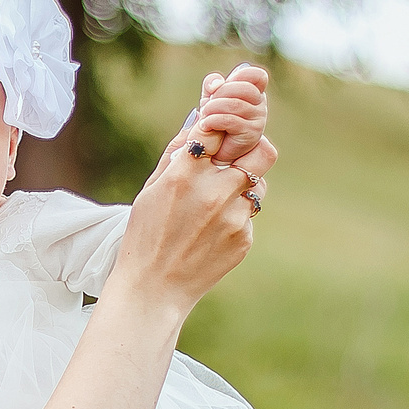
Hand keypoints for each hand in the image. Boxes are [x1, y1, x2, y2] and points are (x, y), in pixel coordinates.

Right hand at [103, 109, 274, 318]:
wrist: (154, 288)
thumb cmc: (146, 235)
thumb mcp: (151, 189)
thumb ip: (176, 154)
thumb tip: (199, 121)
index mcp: (184, 174)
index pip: (218, 129)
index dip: (223, 126)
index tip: (221, 132)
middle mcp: (214, 192)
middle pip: (262, 151)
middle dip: (254, 149)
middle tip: (240, 155)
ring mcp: (233, 217)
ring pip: (259, 183)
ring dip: (244, 185)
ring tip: (217, 202)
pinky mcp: (244, 238)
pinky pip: (250, 214)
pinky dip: (236, 216)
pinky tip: (212, 231)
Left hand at [181, 63, 270, 168]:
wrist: (211, 151)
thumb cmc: (212, 121)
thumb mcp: (210, 97)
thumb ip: (212, 84)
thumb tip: (217, 82)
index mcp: (253, 92)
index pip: (257, 76)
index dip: (240, 76)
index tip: (218, 87)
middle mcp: (260, 105)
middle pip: (244, 88)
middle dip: (220, 94)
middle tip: (206, 106)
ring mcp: (259, 120)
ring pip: (235, 104)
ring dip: (212, 108)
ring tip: (204, 117)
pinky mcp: (252, 134)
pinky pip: (231, 120)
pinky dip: (213, 120)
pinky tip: (205, 126)